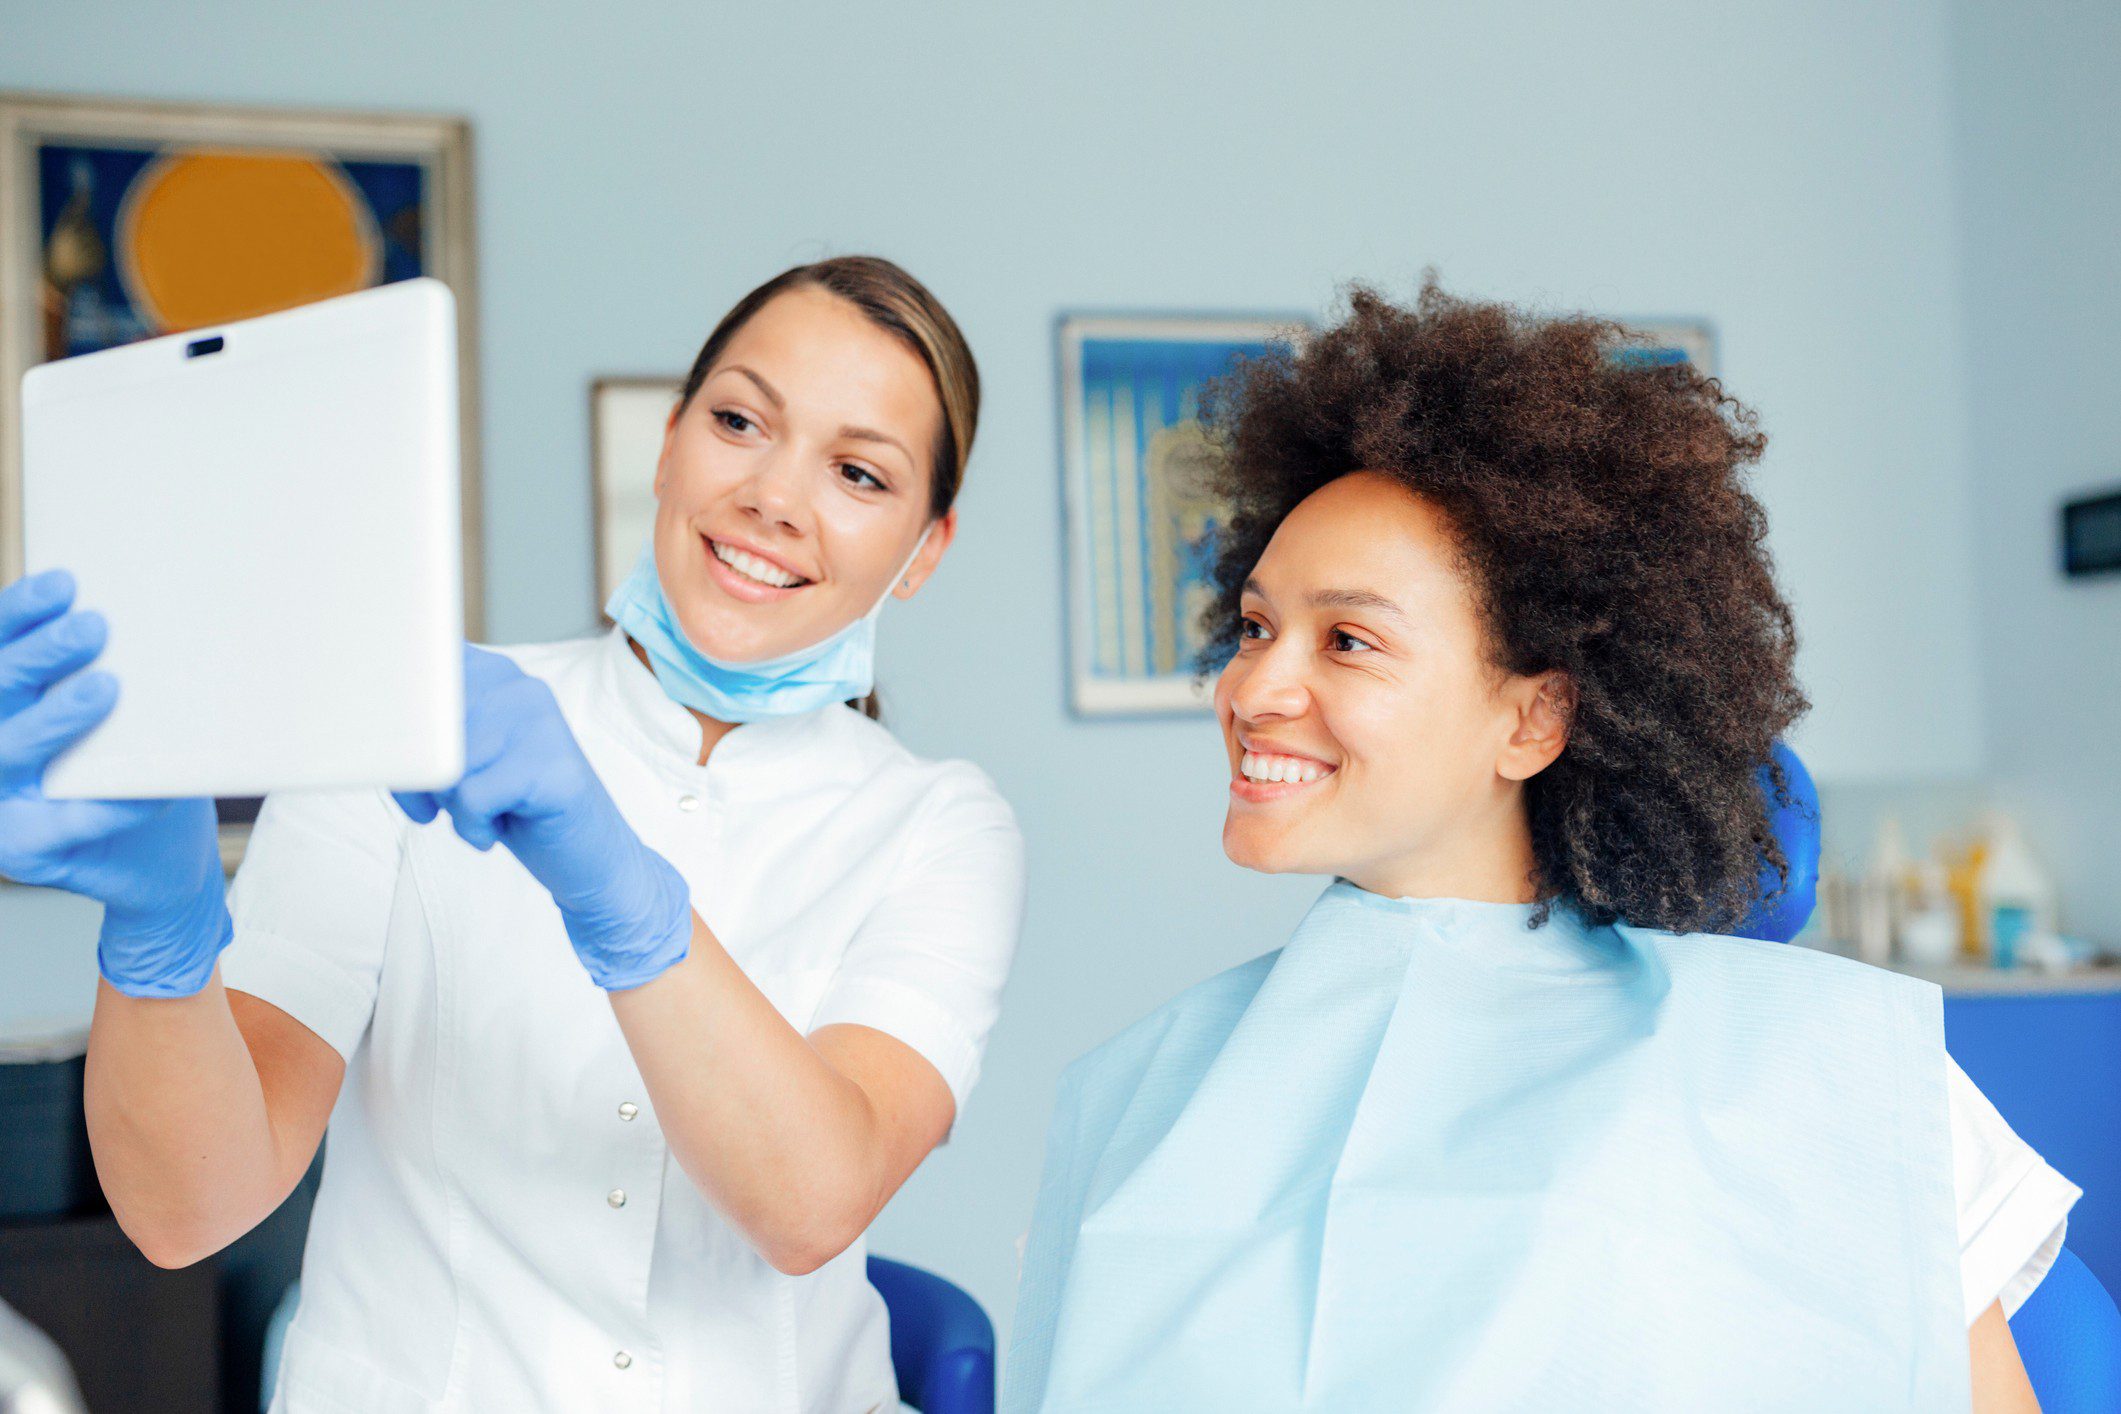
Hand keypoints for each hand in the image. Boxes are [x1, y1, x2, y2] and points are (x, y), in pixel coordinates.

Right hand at [0, 570, 230, 997]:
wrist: (160, 865)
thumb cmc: (144, 774)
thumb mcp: (132, 719)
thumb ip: (122, 676)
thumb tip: (162, 613)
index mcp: (8, 702)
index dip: (21, 612)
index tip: (65, 582)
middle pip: (0, 690)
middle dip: (41, 654)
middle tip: (94, 626)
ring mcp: (1, 798)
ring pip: (11, 749)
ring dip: (57, 716)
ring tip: (107, 688)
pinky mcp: (25, 848)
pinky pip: (65, 821)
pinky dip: (108, 802)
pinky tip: (145, 789)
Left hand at [394, 644, 691, 989]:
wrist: (587, 854)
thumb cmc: (514, 806)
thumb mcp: (461, 762)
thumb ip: (424, 737)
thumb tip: (378, 743)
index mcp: (493, 674)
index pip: (414, 675)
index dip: (392, 722)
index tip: (397, 759)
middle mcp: (519, 686)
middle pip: (424, 724)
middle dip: (419, 777)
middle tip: (441, 804)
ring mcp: (540, 723)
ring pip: (446, 763)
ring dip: (451, 805)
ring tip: (480, 814)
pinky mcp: (553, 766)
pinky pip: (472, 797)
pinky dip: (473, 827)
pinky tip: (496, 830)